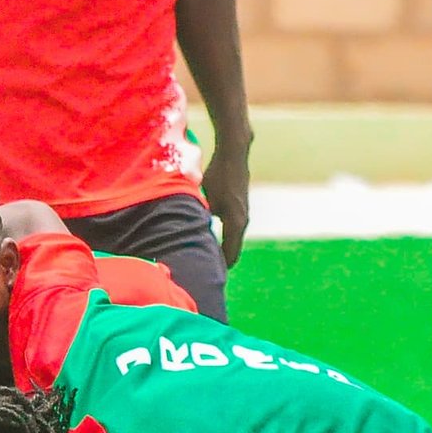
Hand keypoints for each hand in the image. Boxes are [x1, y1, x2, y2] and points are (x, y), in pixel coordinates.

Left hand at [202, 138, 250, 266]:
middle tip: (202, 275)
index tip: (205, 278)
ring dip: (220, 250)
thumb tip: (188, 236)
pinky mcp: (240, 208)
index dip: (217, 268)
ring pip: (232, 241)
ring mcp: (243, 215)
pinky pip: (232, 231)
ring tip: (205, 262)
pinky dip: (223, 239)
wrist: (234, 154)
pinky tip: (209, 241)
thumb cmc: (217, 174)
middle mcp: (243, 221)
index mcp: (236, 223)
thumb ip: (200, 218)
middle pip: (231, 251)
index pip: (229, 255)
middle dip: (218, 262)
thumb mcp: (206, 199)